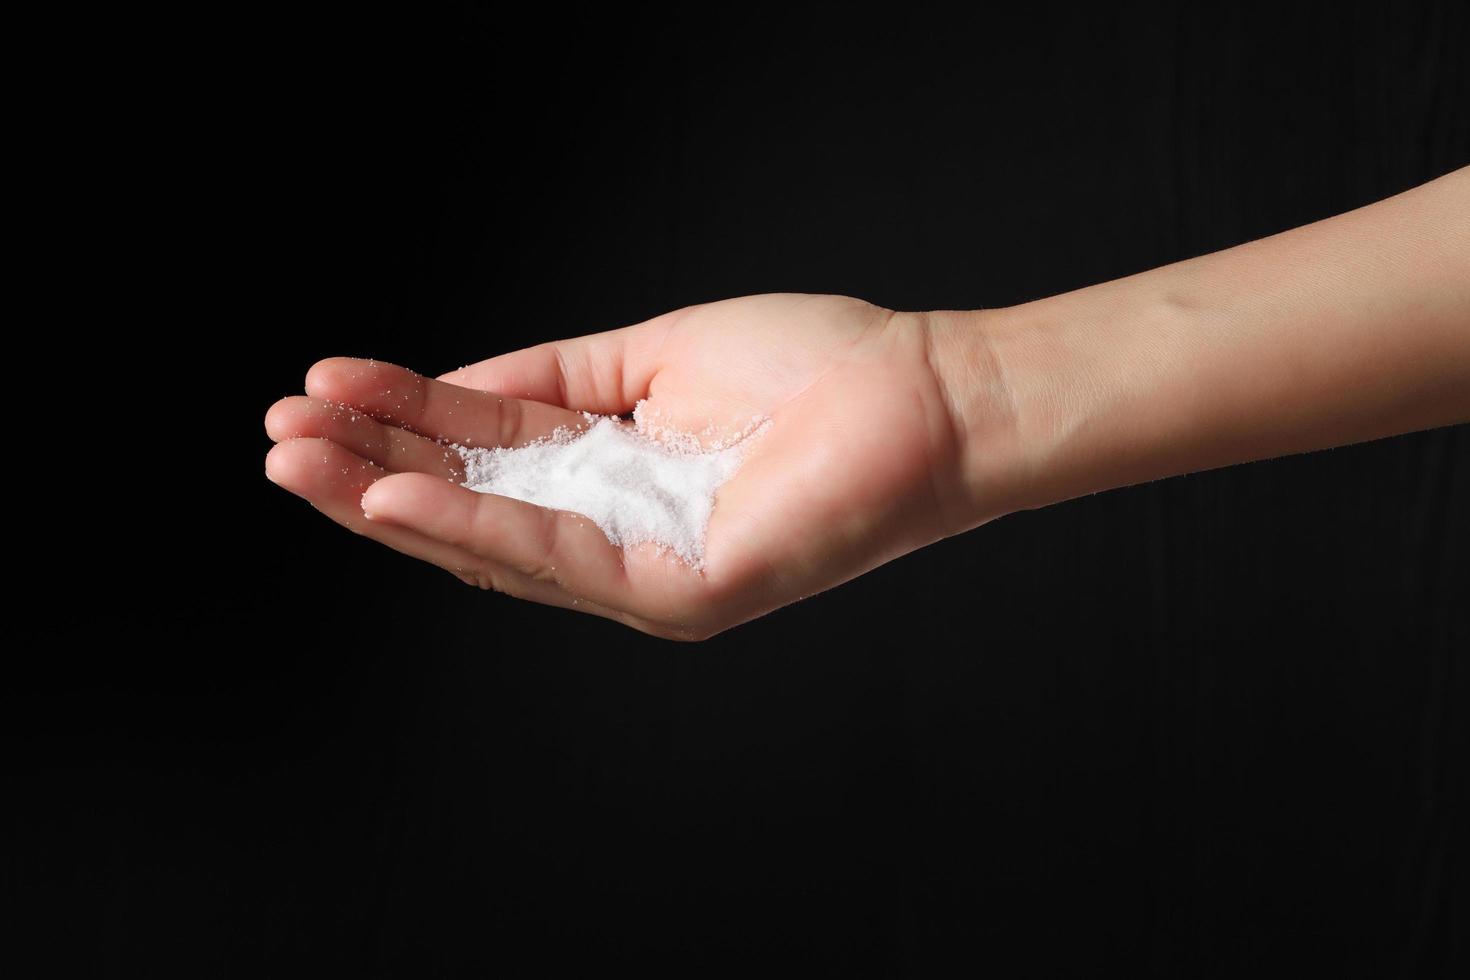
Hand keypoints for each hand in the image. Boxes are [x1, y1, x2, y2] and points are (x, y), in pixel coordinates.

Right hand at [264, 294, 1016, 638]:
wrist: (927, 393)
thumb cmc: (809, 372)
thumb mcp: (646, 360)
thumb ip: (546, 384)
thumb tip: (446, 387)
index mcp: (612, 484)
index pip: (483, 460)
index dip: (400, 424)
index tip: (322, 386)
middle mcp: (619, 541)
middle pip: (469, 512)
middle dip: (369, 473)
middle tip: (279, 439)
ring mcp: (648, 577)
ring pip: (495, 547)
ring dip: (392, 504)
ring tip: (302, 463)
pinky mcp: (684, 594)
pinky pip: (561, 561)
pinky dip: (474, 526)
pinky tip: (396, 496)